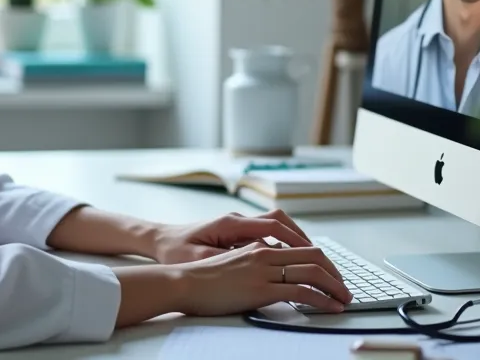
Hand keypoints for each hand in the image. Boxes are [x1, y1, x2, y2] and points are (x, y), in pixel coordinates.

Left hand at [149, 210, 311, 263]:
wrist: (159, 240)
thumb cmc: (176, 250)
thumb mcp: (199, 258)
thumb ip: (227, 257)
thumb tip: (257, 258)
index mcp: (231, 223)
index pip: (273, 225)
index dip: (296, 239)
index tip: (313, 253)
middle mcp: (238, 220)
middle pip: (280, 220)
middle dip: (302, 238)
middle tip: (320, 258)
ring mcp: (238, 225)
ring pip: (276, 225)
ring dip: (294, 239)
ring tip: (311, 259)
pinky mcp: (236, 232)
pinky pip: (266, 233)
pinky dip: (282, 243)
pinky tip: (289, 260)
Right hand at [173, 242, 351, 315]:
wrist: (183, 282)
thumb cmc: (202, 278)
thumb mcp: (233, 263)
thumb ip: (254, 264)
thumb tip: (272, 274)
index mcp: (259, 246)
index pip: (303, 248)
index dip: (323, 262)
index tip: (332, 276)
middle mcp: (265, 253)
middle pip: (315, 256)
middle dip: (335, 274)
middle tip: (344, 289)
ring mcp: (264, 270)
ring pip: (313, 272)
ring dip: (335, 287)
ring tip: (344, 300)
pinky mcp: (261, 289)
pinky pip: (301, 291)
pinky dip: (322, 300)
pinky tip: (330, 308)